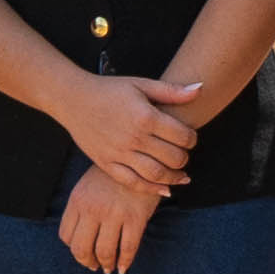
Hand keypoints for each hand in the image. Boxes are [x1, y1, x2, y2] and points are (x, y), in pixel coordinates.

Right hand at [56, 75, 194, 197]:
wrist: (73, 99)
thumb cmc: (109, 89)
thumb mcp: (141, 84)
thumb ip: (172, 91)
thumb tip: (201, 88)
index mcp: (146, 116)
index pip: (183, 136)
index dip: (192, 139)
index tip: (190, 138)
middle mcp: (134, 137)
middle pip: (173, 158)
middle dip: (184, 158)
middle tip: (184, 154)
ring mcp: (119, 153)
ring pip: (156, 174)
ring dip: (173, 177)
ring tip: (180, 174)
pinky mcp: (107, 163)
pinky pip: (132, 182)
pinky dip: (151, 189)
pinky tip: (164, 189)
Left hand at [59, 167, 163, 273]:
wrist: (142, 160)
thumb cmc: (113, 176)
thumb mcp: (88, 186)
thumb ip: (81, 208)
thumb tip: (79, 238)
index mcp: (78, 200)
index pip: (66, 236)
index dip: (73, 249)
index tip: (83, 253)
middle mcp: (93, 208)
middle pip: (81, 248)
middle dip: (87, 262)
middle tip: (94, 266)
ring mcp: (114, 213)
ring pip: (104, 252)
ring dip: (106, 265)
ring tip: (109, 268)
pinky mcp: (135, 217)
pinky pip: (128, 248)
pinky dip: (125, 262)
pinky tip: (123, 268)